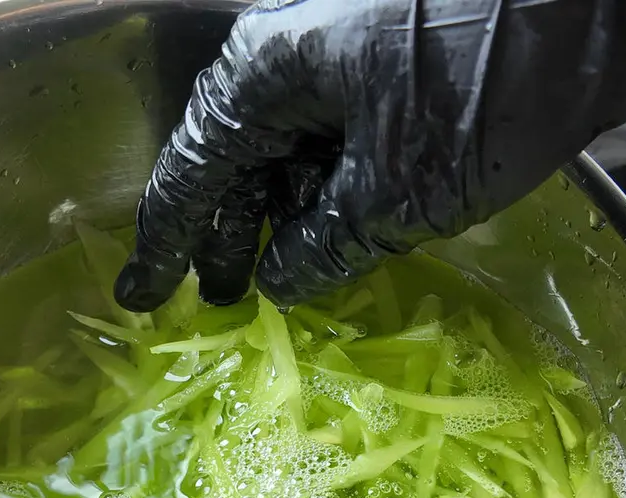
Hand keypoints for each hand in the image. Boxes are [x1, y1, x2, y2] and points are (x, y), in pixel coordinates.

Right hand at [115, 0, 625, 311]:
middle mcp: (288, 67)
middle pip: (234, 168)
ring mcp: (338, 67)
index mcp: (265, 79)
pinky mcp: (383, 80)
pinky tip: (327, 245)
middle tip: (221, 303)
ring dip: (280, 226)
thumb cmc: (483, 87)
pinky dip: (325, 203)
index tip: (141, 298)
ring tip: (271, 283)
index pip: (191, 177)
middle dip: (225, 239)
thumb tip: (278, 281)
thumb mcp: (395, 191)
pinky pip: (332, 151)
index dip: (164, 247)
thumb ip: (321, 246)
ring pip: (286, 162)